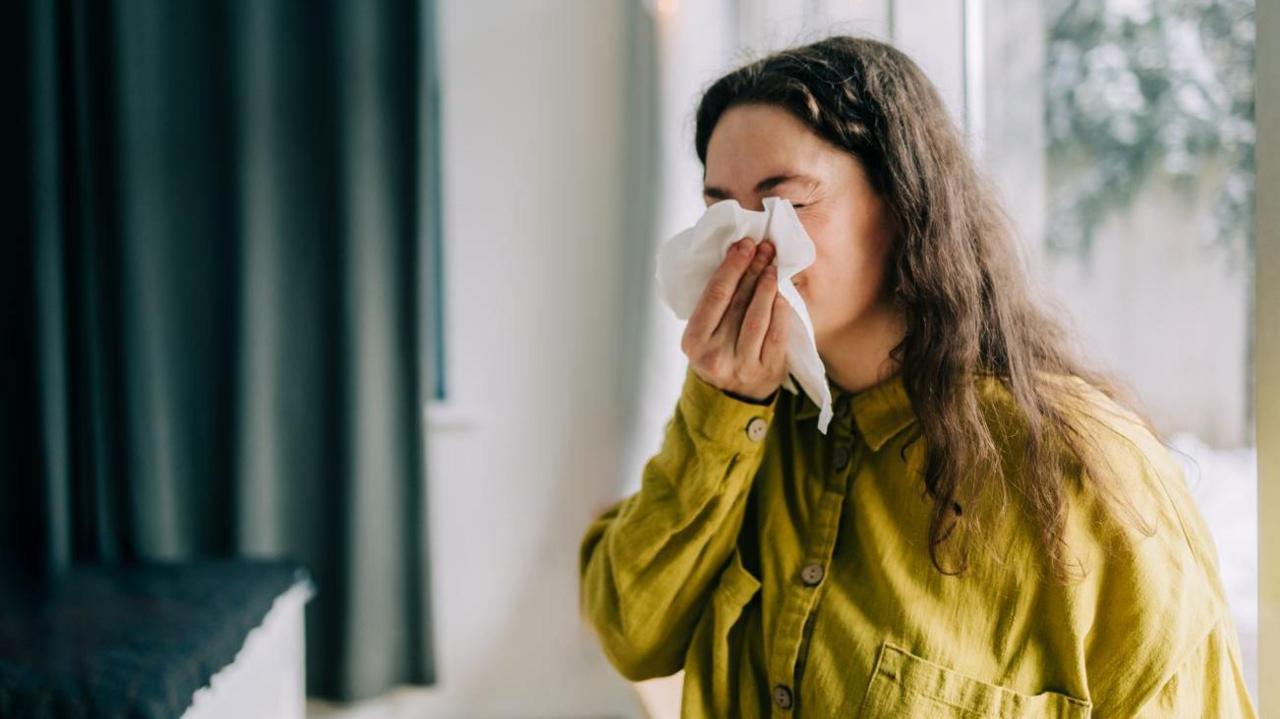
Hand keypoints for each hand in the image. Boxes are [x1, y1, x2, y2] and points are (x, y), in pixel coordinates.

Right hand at [681, 238, 790, 401]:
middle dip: (751, 270)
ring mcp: (741, 365)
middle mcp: (714, 355)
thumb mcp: (704, 333)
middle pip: (736, 303)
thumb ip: (714, 304)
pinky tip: (782, 293)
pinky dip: (780, 309)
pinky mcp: (766, 371)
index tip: (743, 245)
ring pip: (757, 318)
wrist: (732, 397)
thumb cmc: (717, 352)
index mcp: (693, 341)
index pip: (714, 296)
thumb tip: (736, 257)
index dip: (731, 267)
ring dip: (766, 287)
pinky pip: (776, 334)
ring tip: (772, 266)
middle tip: (763, 248)